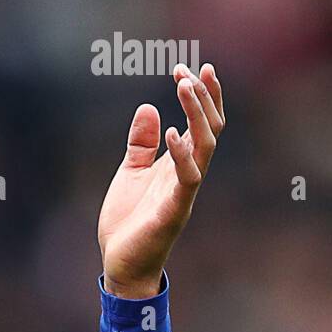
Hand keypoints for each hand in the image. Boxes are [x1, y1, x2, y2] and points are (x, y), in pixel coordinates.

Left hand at [98, 63, 224, 297]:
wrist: (121, 264)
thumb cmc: (128, 222)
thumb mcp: (130, 173)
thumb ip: (141, 144)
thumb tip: (147, 107)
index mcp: (179, 165)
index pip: (202, 124)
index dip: (202, 96)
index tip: (190, 67)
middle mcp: (187, 175)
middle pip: (210, 129)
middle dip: (201, 97)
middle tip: (185, 71)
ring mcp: (183, 192)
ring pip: (205, 146)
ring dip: (197, 114)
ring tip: (183, 87)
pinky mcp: (174, 210)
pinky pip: (187, 178)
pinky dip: (182, 154)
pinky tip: (173, 133)